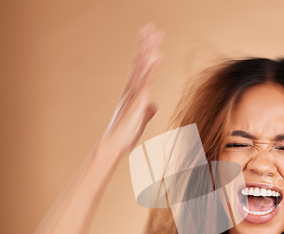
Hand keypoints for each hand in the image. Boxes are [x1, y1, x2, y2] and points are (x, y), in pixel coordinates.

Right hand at [101, 23, 163, 155]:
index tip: (148, 38)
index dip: (144, 52)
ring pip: (142, 66)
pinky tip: (157, 55)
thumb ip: (147, 111)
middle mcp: (131, 88)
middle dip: (146, 43)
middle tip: (151, 26)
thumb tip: (153, 106)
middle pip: (140, 61)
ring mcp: (134, 93)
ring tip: (154, 33)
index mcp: (132, 92)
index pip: (139, 67)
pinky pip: (146, 81)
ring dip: (149, 49)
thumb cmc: (125, 134)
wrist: (115, 144)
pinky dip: (152, 68)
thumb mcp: (140, 120)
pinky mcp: (138, 100)